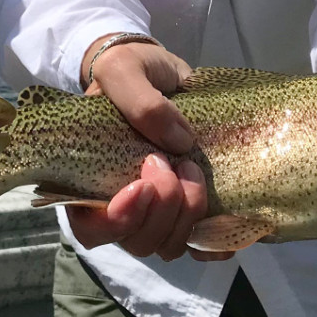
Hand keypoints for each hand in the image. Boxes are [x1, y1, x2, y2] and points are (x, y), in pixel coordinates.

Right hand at [65, 39, 221, 260]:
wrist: (160, 72)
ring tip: (193, 167)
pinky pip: (201, 242)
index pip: (91, 229)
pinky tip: (227, 221)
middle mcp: (122, 205)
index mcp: (89, 182)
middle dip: (163, 210)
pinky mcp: (188, 206)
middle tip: (174, 163)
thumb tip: (179, 142)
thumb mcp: (123, 71)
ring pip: (170, 245)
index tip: (142, 185)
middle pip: (138, 242)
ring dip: (189, 213)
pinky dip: (216, 240)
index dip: (117, 221)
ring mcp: (157, 211)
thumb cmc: (129, 72)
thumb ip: (140, 102)